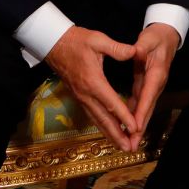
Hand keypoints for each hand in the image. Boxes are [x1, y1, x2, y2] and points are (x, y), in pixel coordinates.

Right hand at [45, 26, 136, 150]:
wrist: (54, 44)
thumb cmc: (77, 41)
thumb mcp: (98, 39)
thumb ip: (117, 48)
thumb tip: (134, 52)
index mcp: (93, 81)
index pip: (111, 103)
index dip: (124, 116)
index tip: (135, 128)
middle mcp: (86, 94)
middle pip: (103, 119)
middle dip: (117, 135)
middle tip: (129, 148)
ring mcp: (81, 97)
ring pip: (96, 120)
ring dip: (109, 134)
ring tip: (122, 146)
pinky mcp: (79, 97)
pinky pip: (91, 115)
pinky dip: (102, 126)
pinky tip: (109, 132)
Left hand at [125, 23, 179, 151]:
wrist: (166, 36)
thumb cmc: (156, 37)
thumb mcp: (148, 38)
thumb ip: (141, 46)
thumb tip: (136, 51)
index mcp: (156, 73)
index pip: (148, 95)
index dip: (142, 111)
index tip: (136, 127)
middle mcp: (156, 84)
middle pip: (148, 109)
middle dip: (140, 128)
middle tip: (132, 145)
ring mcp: (153, 87)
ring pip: (145, 110)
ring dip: (137, 128)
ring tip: (129, 143)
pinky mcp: (147, 88)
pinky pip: (140, 105)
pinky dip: (134, 117)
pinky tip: (127, 128)